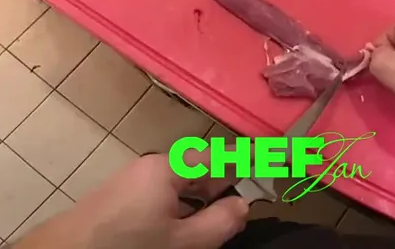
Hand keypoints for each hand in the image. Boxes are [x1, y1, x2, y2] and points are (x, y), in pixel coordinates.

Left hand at [15, 154, 248, 248]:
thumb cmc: (128, 247)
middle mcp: (151, 166)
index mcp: (168, 167)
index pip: (220, 156)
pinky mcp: (120, 199)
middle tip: (240, 212)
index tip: (274, 161)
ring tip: (213, 227)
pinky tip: (180, 234)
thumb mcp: (182, 243)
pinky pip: (162, 197)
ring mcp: (133, 181)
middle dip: (223, 189)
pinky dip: (179, 210)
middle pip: (200, 170)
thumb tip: (244, 205)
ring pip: (181, 186)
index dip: (248, 161)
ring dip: (200, 204)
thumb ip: (220, 223)